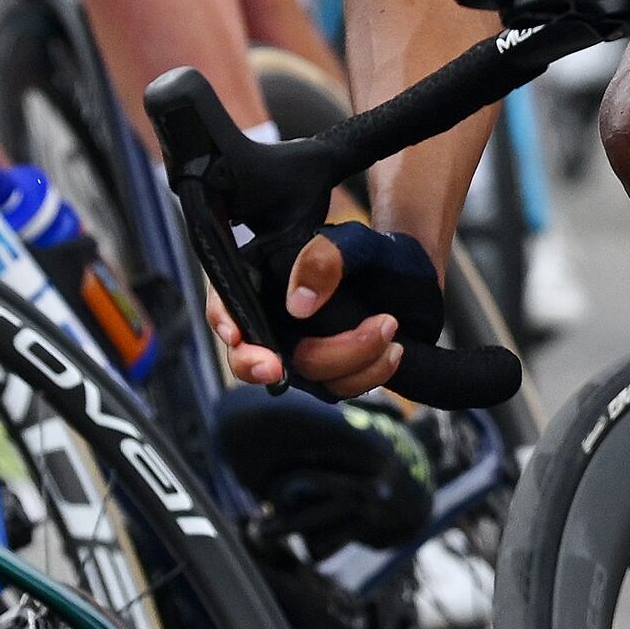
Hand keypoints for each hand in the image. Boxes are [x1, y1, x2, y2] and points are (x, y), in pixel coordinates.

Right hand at [238, 218, 452, 401]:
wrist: (407, 273)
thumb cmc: (367, 252)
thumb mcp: (348, 242)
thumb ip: (322, 260)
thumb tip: (299, 304)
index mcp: (262, 280)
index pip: (225, 302)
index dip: (223, 320)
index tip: (235, 336)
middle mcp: (274, 320)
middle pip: (251, 355)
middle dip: (262, 365)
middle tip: (276, 366)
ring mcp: (300, 350)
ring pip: (303, 374)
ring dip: (346, 360)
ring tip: (387, 327)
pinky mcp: (329, 371)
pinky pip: (338, 386)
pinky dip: (368, 374)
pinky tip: (392, 351)